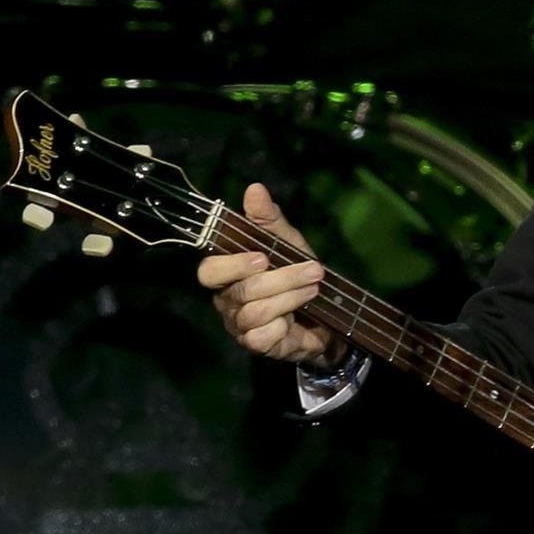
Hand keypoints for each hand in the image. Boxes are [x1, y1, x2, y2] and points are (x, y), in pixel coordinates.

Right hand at [195, 181, 337, 366]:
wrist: (324, 317)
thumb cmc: (297, 275)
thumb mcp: (287, 242)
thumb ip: (268, 219)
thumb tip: (255, 189)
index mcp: (228, 274)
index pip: (209, 271)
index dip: (231, 265)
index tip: (261, 257)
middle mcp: (227, 300)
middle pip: (241, 291)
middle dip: (282, 279)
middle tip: (314, 270)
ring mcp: (239, 325)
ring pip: (254, 312)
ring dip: (290, 298)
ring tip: (314, 289)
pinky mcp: (255, 345)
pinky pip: (261, 337)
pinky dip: (282, 326)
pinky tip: (296, 320)